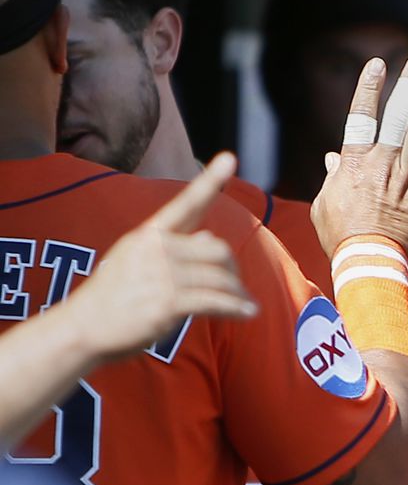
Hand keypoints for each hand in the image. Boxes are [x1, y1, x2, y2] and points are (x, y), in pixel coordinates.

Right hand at [67, 152, 256, 360]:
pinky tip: (248, 313)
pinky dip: (236, 308)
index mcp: (149, 234)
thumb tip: (211, 237)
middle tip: (238, 288)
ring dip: (238, 294)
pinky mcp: (168, 302)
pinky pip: (216, 301)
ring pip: (221, 279)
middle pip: (219, 250)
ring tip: (246, 305)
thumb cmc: (115, 296)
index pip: (186, 204)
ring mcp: (161, 275)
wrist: (83, 327)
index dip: (210, 180)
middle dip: (234, 270)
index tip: (230, 157)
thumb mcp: (137, 261)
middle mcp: (157, 249)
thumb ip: (175, 247)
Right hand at [311, 54, 407, 263]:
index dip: (369, 88)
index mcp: (354, 164)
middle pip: (396, 117)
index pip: (361, 117)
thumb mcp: (326, 207)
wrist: (369, 264)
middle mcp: (381, 166)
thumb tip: (334, 160)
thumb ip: (333, 180)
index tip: (378, 65)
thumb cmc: (343, 239)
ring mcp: (405, 180)